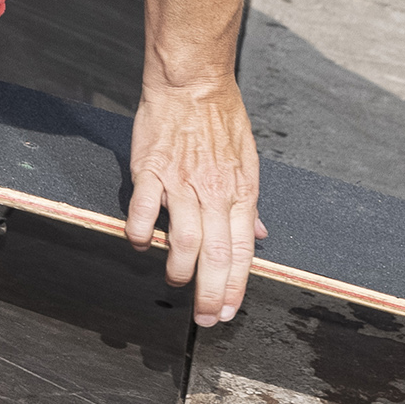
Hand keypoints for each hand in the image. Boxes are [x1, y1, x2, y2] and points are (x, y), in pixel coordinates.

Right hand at [124, 66, 267, 328]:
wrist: (191, 83)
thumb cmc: (220, 119)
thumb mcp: (248, 161)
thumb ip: (249, 203)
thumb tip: (260, 235)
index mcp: (240, 192)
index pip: (241, 251)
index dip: (236, 286)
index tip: (229, 311)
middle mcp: (213, 192)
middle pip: (215, 256)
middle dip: (211, 295)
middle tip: (206, 320)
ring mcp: (181, 183)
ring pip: (184, 241)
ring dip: (179, 270)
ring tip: (176, 281)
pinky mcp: (151, 172)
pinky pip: (145, 213)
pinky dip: (143, 235)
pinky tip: (143, 244)